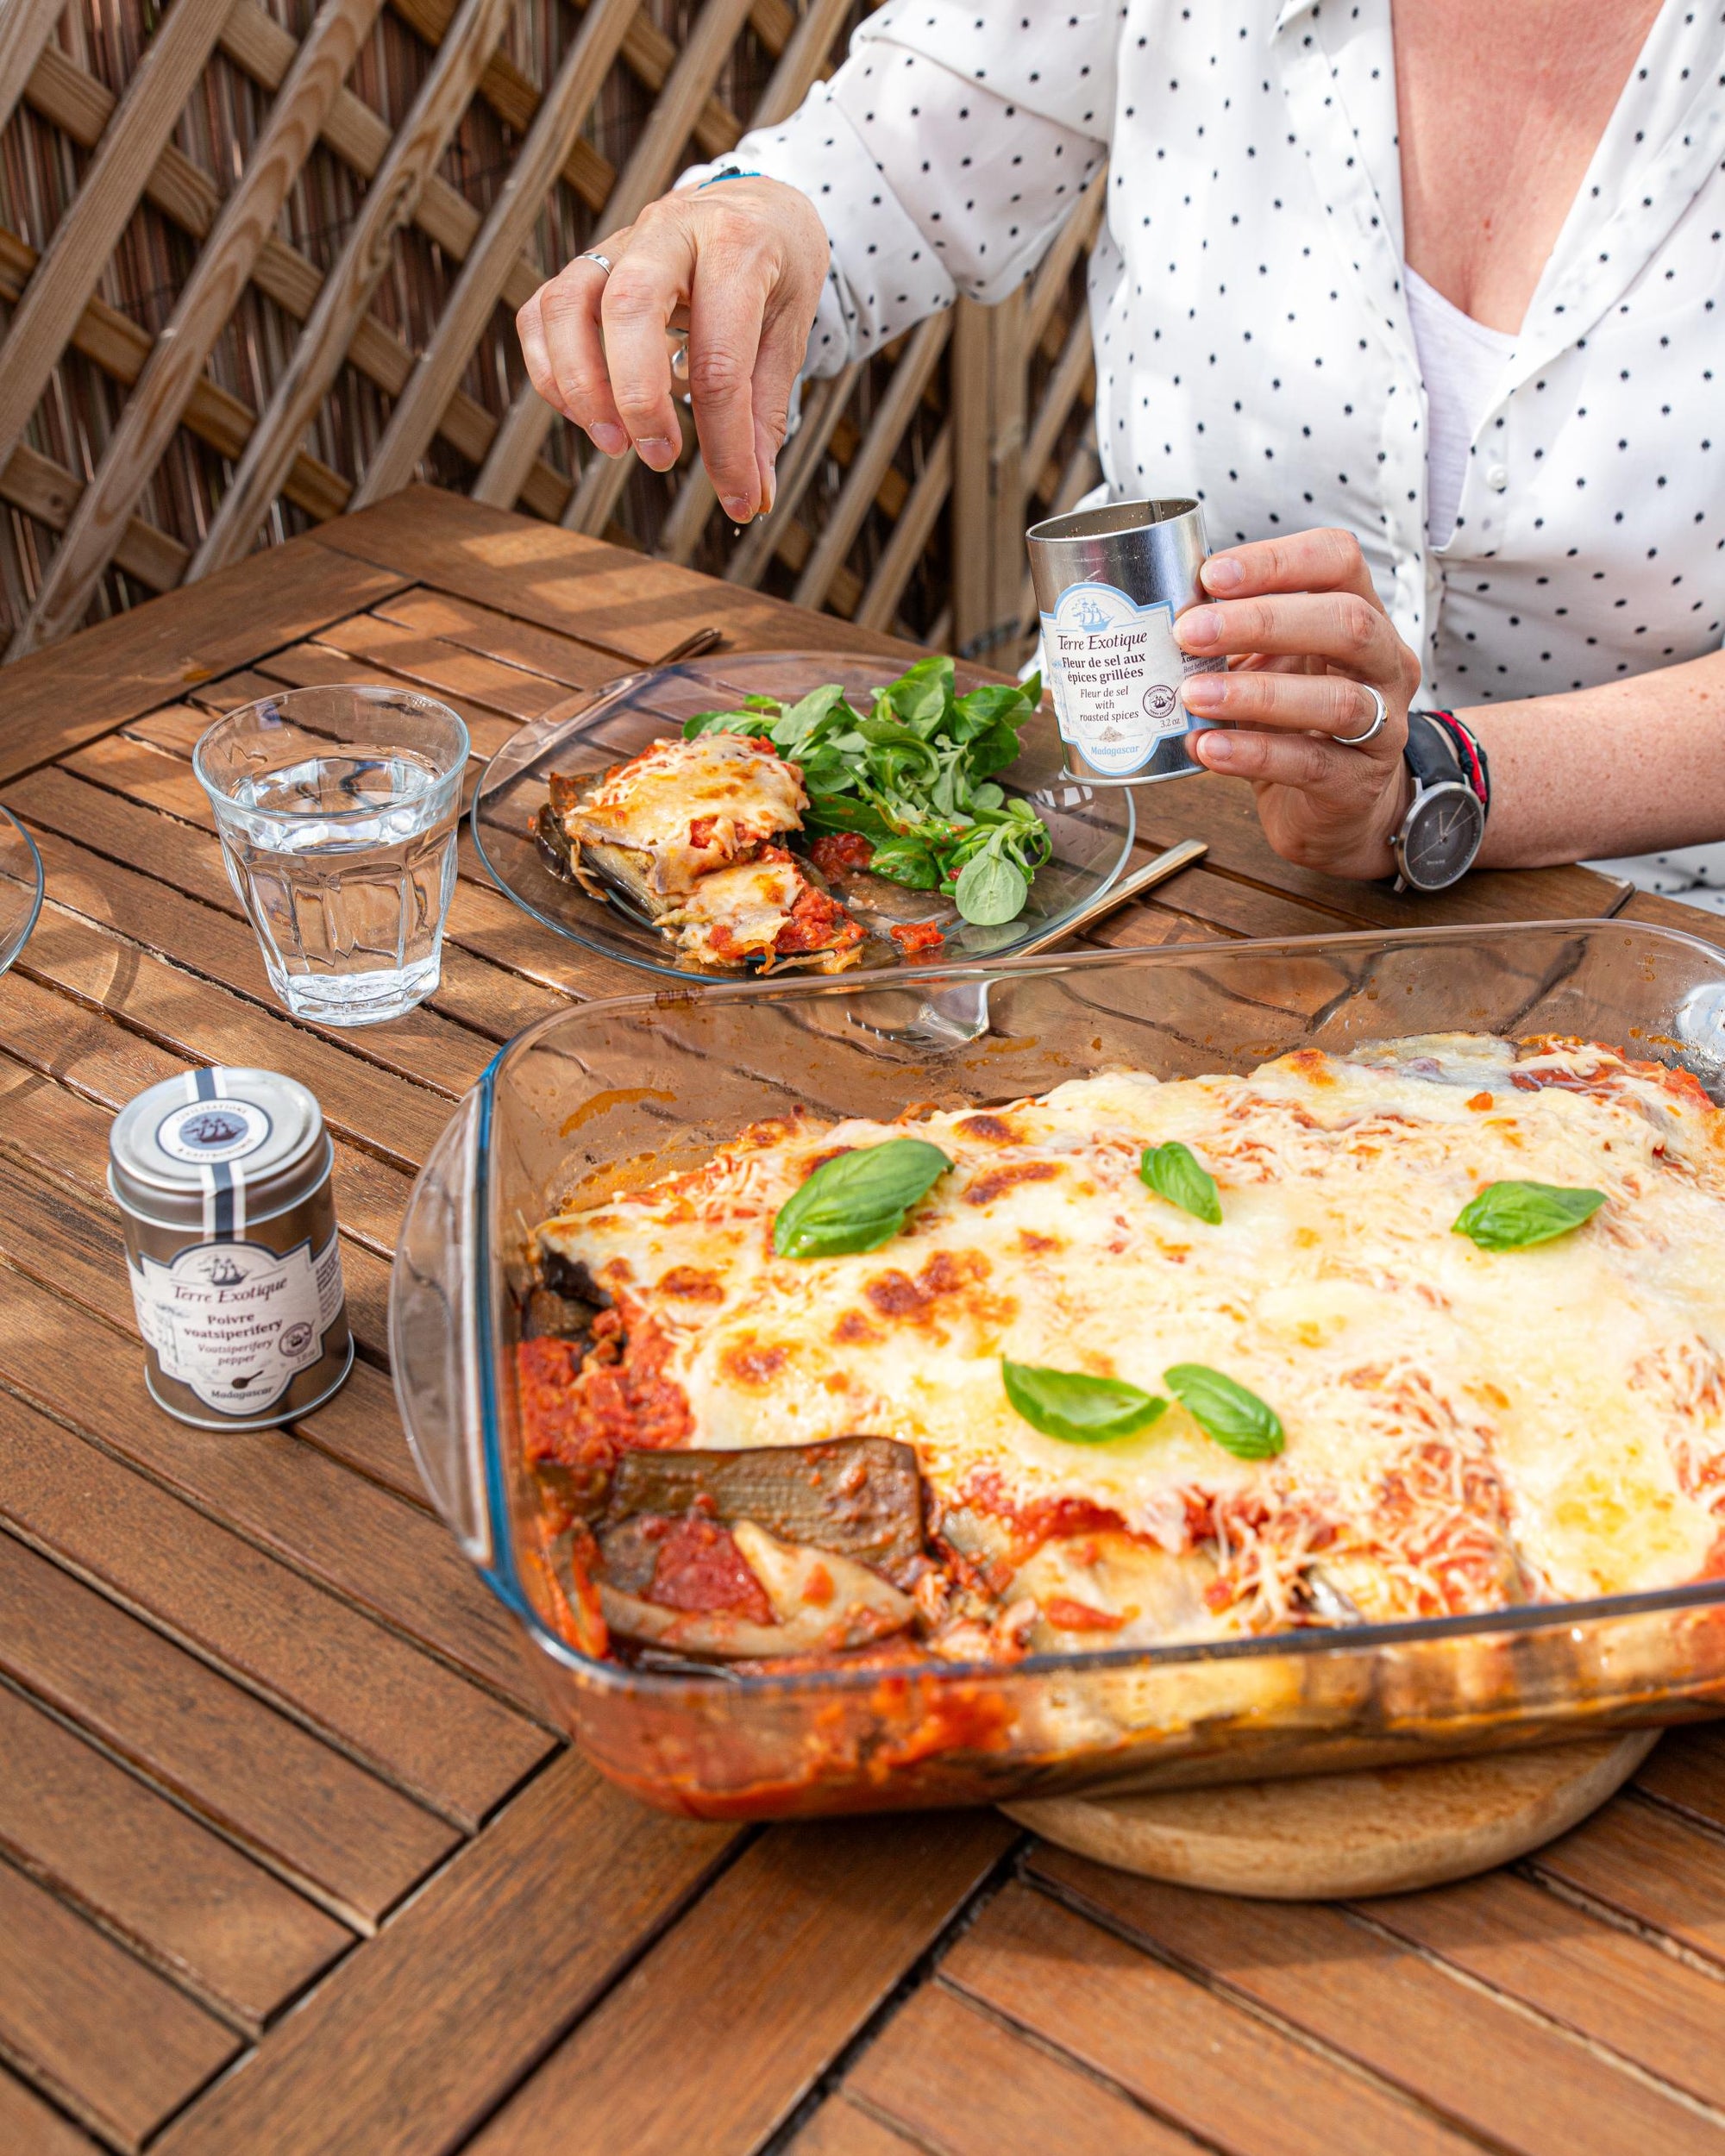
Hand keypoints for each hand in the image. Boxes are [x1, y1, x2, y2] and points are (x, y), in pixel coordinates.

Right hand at [516, 178, 829, 523]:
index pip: (720, 357)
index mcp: (735, 244)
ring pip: (565, 303)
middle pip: (626, 307)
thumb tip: (755, 496)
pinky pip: (540, 312)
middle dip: (636, 398)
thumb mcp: (789, 331)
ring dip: (579, 386)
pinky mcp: (585, 265)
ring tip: (616, 445)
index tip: (740, 499)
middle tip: (660, 459)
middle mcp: (667, 230)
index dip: (726, 443)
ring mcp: (616, 243)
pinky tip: (589, 416)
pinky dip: (551, 371)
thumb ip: (764, 412)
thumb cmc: (776, 271)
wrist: (755, 205)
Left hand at [1174, 529, 1421, 878]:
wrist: (1332, 808)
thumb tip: (1168, 617)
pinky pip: (1311, 764)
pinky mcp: (1359, 783)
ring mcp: (1382, 726)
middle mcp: (1385, 664)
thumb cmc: (1299, 726)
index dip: (1278, 560)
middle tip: (1190, 632)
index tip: (1212, 575)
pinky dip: (1253, 753)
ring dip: (1256, 693)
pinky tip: (1208, 747)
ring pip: (1336, 699)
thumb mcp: (1273, 668)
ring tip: (1193, 695)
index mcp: (1362, 616)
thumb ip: (1239, 641)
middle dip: (1263, 621)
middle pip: (1347, 623)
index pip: (1338, 561)